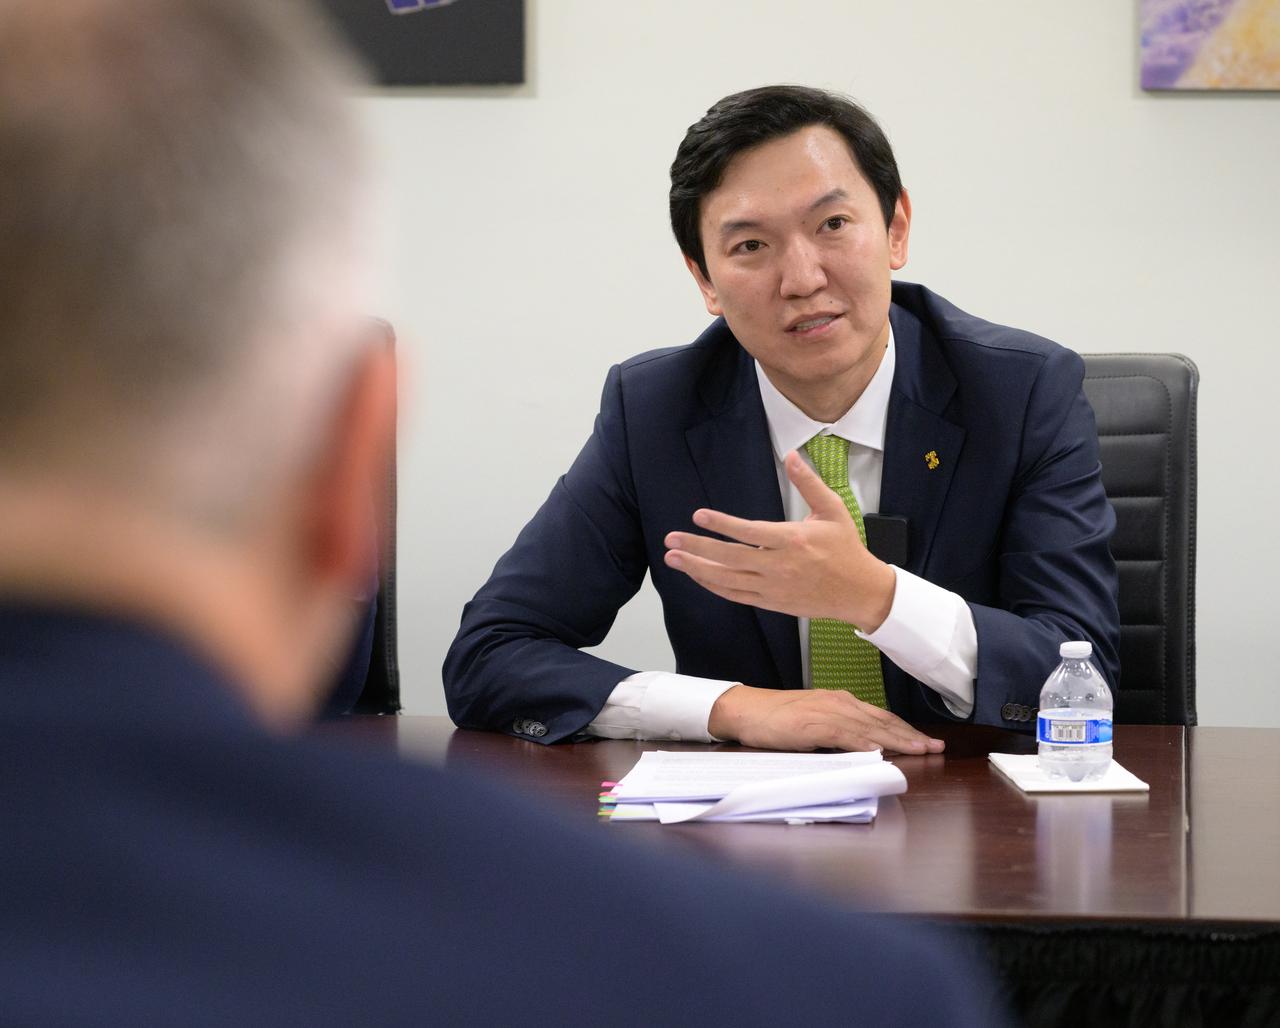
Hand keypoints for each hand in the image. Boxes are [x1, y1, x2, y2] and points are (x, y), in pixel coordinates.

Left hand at [664, 450, 894, 630]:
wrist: (859, 591)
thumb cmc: (846, 548)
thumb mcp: (832, 510)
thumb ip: (809, 483)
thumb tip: (792, 455)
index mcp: (794, 540)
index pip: (749, 533)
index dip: (722, 525)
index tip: (698, 515)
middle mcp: (780, 566)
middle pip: (730, 558)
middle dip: (697, 548)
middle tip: (670, 539)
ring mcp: (774, 587)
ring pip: (727, 580)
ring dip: (697, 569)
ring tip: (673, 557)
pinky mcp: (772, 602)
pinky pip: (736, 595)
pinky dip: (714, 586)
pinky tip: (697, 575)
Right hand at [709, 684, 944, 754]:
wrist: (746, 710)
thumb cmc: (776, 719)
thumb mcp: (813, 723)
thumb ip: (838, 732)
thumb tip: (863, 748)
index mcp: (840, 702)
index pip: (881, 717)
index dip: (906, 730)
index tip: (927, 742)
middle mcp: (839, 702)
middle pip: (883, 721)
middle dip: (911, 735)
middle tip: (936, 747)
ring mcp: (827, 712)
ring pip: (870, 727)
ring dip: (897, 740)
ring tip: (919, 750)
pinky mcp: (813, 724)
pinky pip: (844, 734)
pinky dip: (865, 742)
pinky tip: (880, 750)